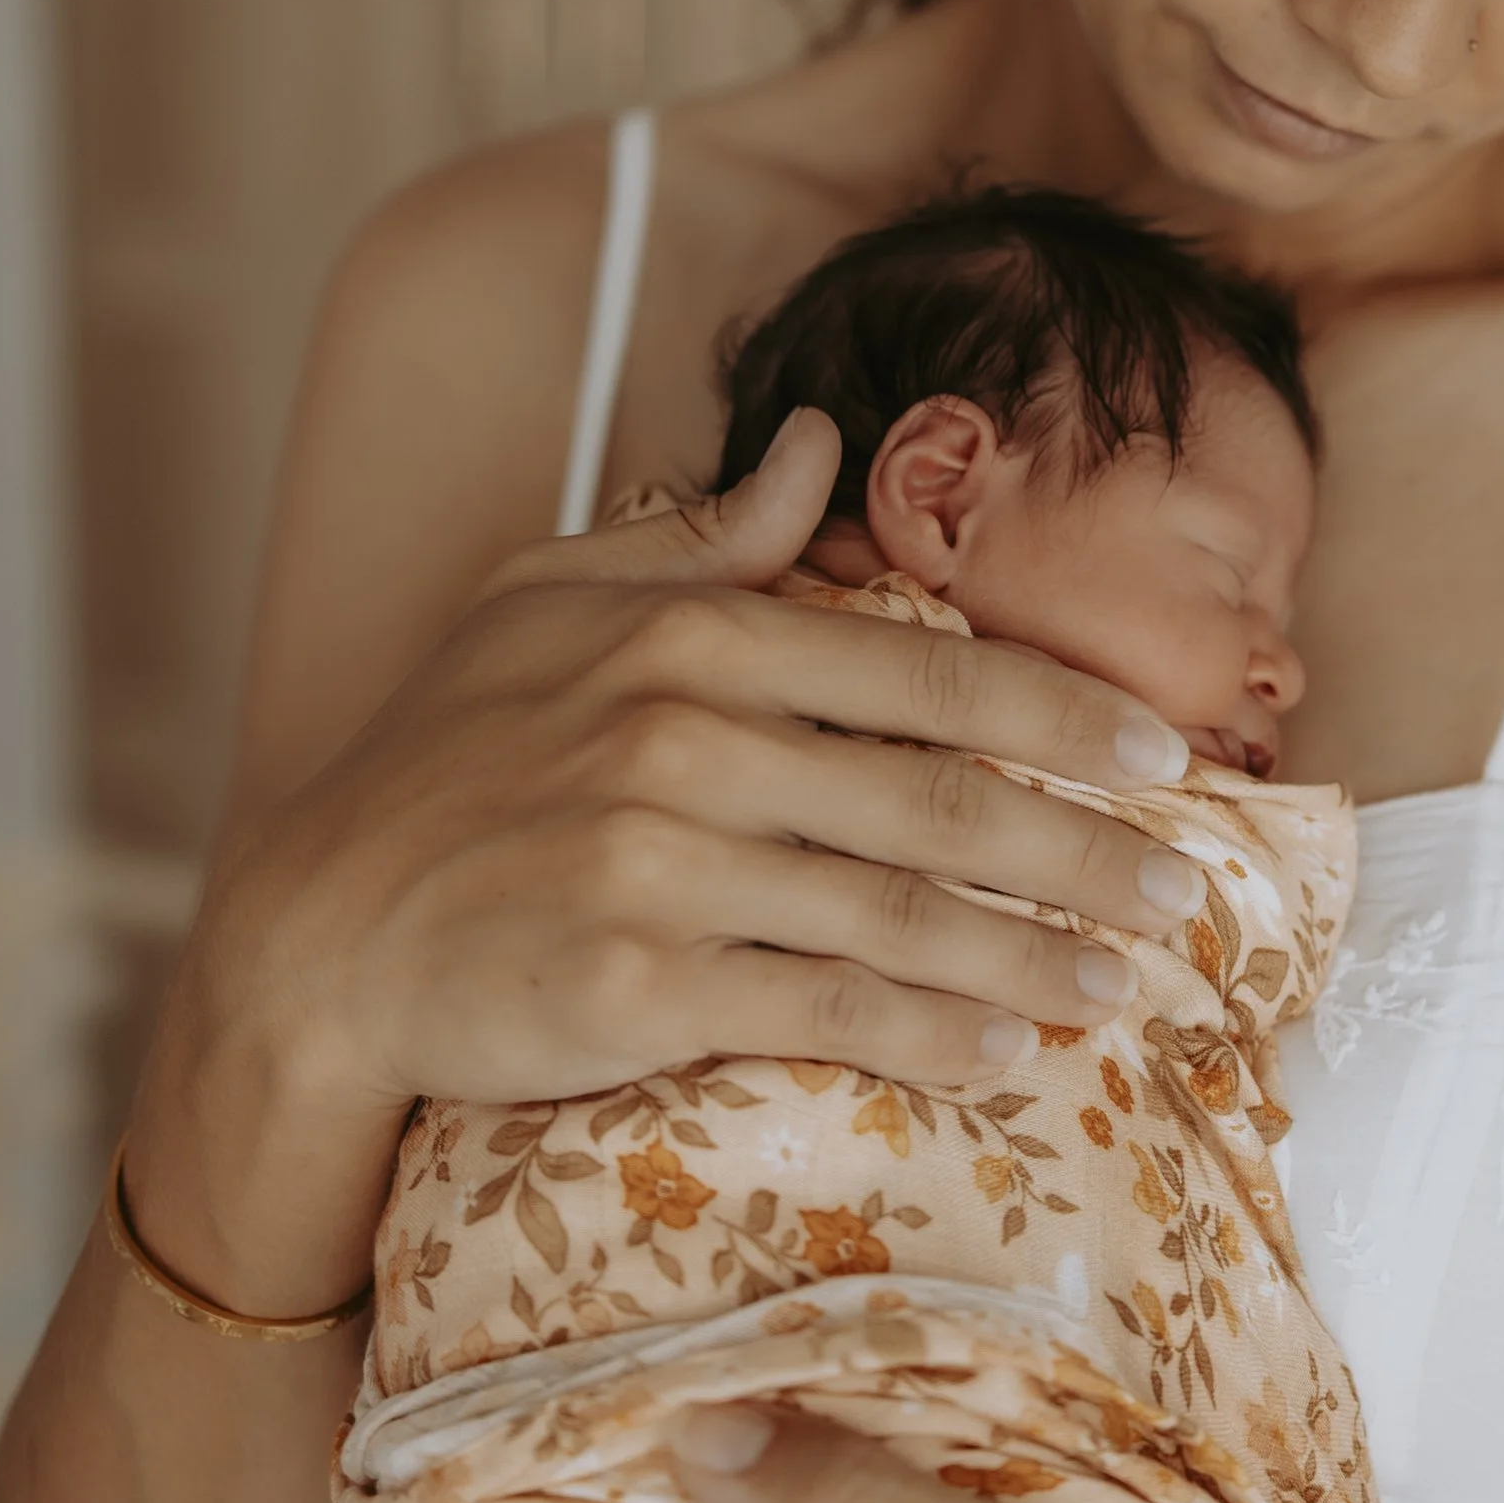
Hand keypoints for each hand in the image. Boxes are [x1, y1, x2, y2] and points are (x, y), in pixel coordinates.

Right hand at [136, 414, 1203, 1305]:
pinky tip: (1008, 1057)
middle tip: (1186, 892)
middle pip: (941, 798)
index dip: (1065, 715)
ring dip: (1033, 955)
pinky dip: (929, 1033)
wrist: (317, 931)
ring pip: (898, 910)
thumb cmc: (441, 758)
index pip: (926, 673)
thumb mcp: (546, 602)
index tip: (1167, 754)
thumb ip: (700, 534)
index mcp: (690, 634)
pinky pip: (819, 1006)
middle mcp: (686, 735)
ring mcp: (660, 860)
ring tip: (1124, 988)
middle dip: (1088, 848)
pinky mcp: (633, 979)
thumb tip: (824, 445)